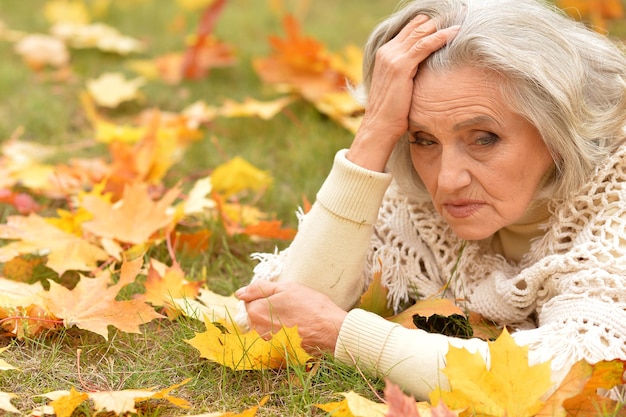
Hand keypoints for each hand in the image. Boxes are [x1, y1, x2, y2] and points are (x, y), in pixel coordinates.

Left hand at [236, 281, 347, 353]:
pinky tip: (297, 332)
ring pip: (265, 329)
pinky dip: (283, 337)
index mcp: (256, 312)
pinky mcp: (278, 355)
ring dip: (275, 324)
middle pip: (256, 317)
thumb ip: (259, 288)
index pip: (250, 302)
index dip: (265, 298)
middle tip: (290, 309)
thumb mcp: (286, 288)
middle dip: (268, 311)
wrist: (331, 331)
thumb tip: (239, 293)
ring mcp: (267, 345)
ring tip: (295, 321)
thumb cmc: (311, 306)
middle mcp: (257, 331)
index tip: (281, 299)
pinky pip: (275, 342)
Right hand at [347, 16, 459, 171]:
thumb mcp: (400, 84)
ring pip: (420, 33)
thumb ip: (410, 70)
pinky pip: (424, 45)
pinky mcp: (400, 66)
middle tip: (459, 15)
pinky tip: (454, 32)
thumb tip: (429, 67)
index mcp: (386, 53)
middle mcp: (387, 51)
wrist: (380, 125)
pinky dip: (440, 37)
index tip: (448, 22)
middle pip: (416, 26)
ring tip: (460, 20)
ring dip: (441, 25)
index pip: (410, 30)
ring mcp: (392, 58)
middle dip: (438, 21)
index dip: (429, 24)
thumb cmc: (393, 110)